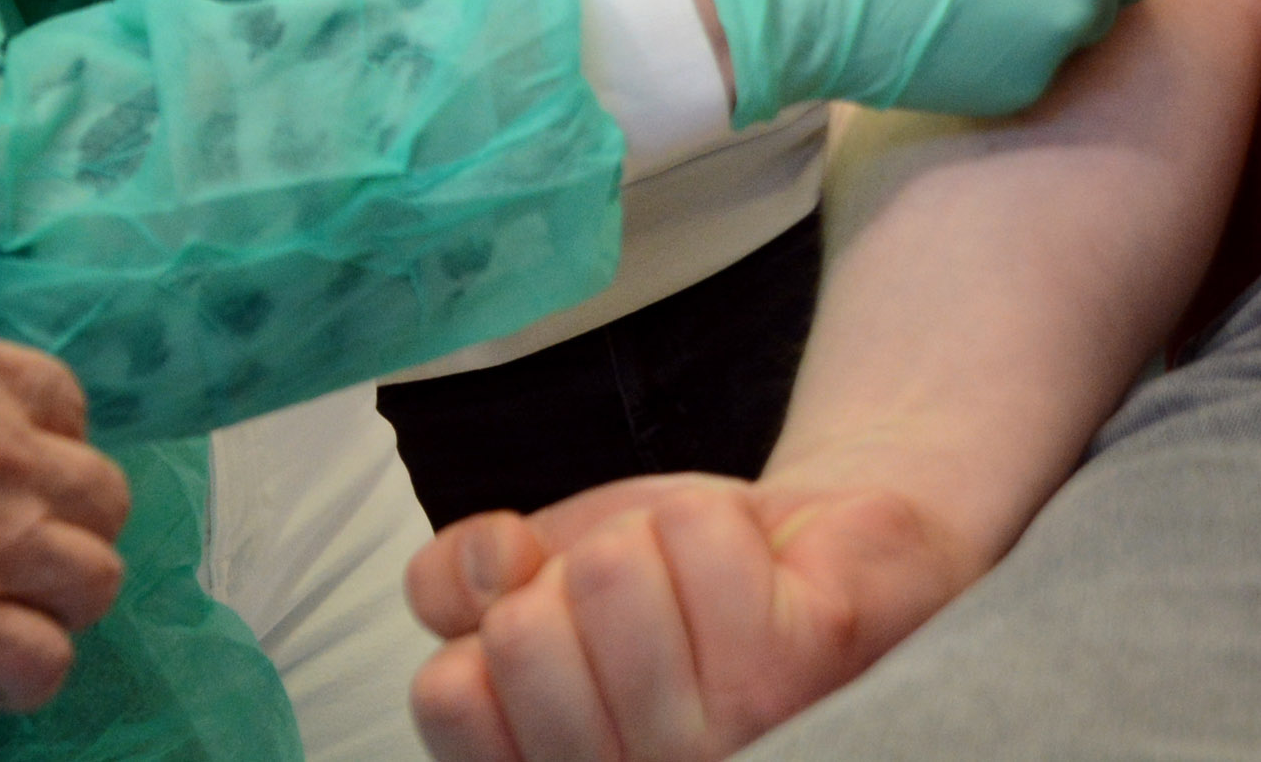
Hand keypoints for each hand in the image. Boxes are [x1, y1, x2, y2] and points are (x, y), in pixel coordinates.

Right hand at [0, 307, 130, 713]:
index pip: (58, 399)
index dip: (46, 450)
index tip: (12, 483)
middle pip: (98, 492)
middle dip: (68, 531)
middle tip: (13, 563)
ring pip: (95, 576)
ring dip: (57, 606)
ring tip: (5, 627)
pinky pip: (45, 660)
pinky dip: (24, 679)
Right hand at [405, 476, 969, 761]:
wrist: (813, 543)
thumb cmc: (671, 576)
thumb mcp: (535, 572)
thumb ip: (456, 579)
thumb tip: (488, 566)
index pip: (447, 695)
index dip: (490, 620)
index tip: (556, 617)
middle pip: (522, 632)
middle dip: (571, 573)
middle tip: (644, 601)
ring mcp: (730, 739)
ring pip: (605, 573)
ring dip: (650, 541)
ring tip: (701, 588)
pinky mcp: (800, 663)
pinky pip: (688, 533)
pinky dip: (716, 521)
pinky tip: (760, 570)